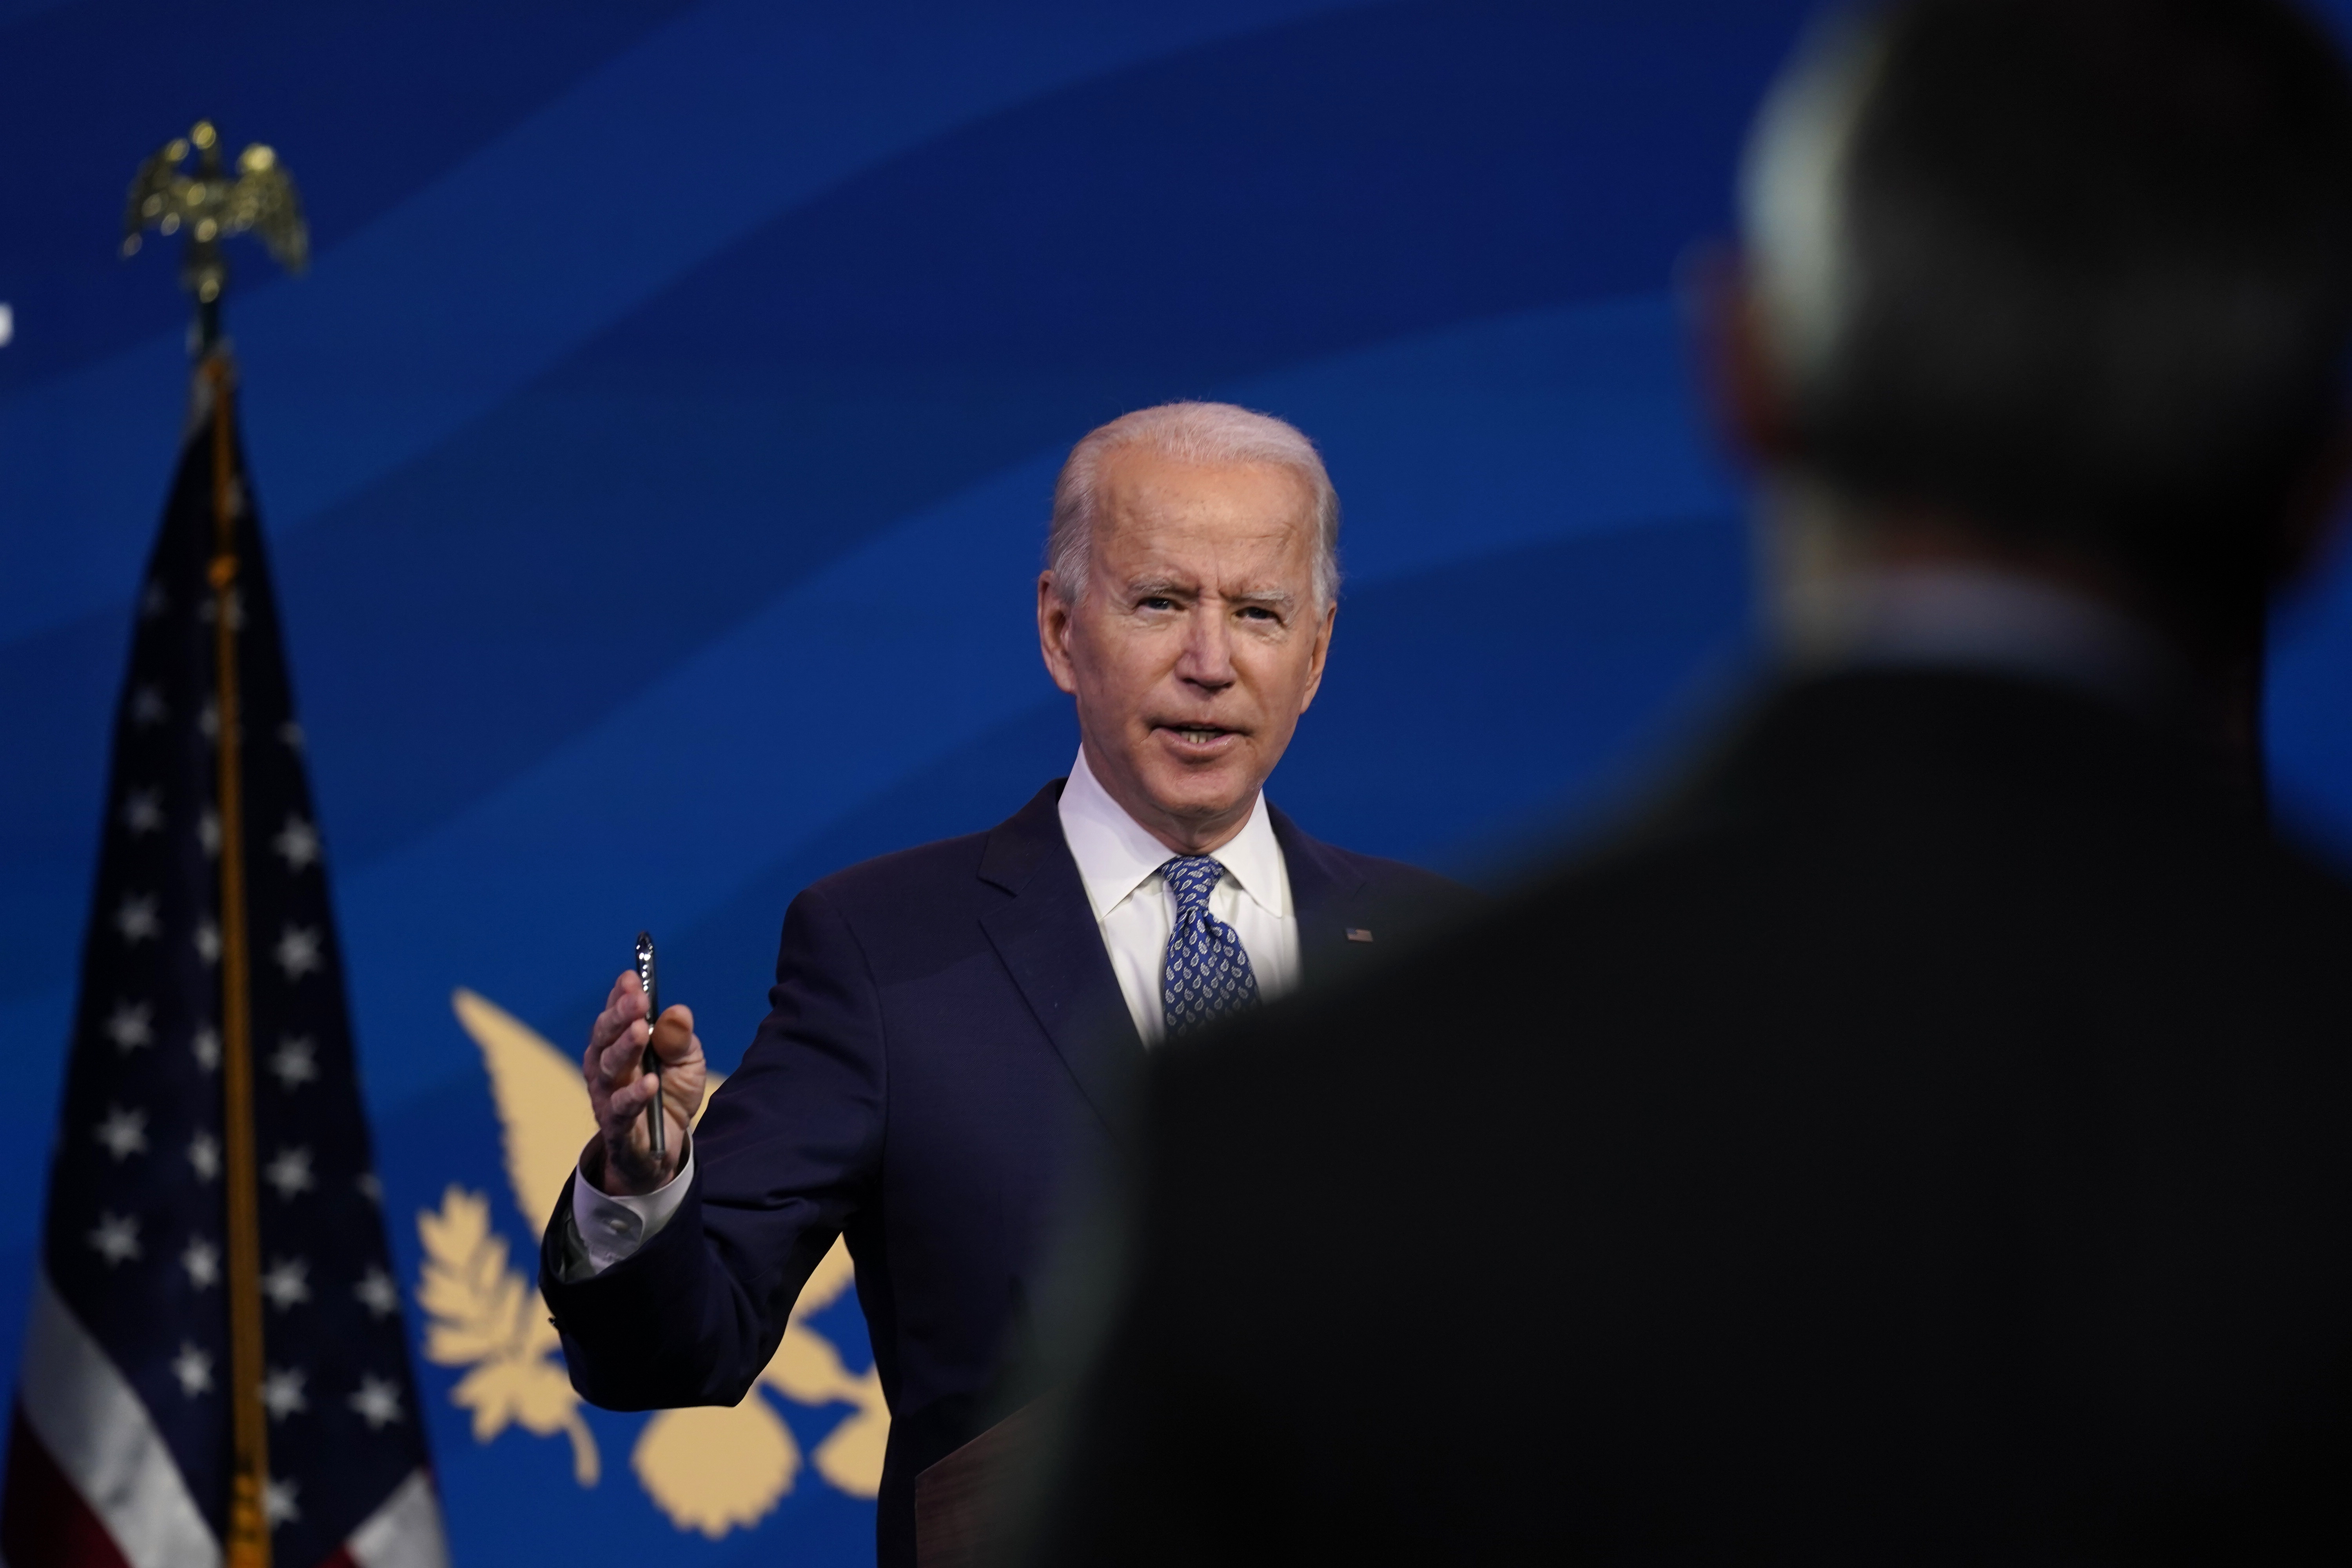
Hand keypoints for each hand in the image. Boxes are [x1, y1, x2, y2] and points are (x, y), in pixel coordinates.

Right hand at [582, 969, 706, 1195]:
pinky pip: (620, 1108)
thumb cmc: (670, 1093)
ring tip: (641, 1030)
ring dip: (624, 1047)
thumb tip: (678, 1011)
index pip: (615, 1014)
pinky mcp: (615, 1126)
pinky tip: (649, 1081)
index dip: (621, 995)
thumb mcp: (687, 1061)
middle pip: (605, 1036)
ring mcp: (605, 1095)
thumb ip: (680, 1039)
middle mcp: (604, 1066)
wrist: (664, 1146)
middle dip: (620, 1015)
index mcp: (619, 1043)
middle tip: (637, 999)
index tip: (632, 977)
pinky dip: (634, 1094)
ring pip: (607, 1068)